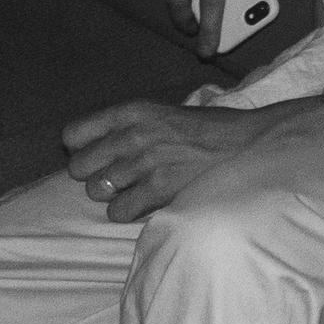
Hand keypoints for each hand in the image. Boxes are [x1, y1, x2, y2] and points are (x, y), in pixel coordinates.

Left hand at [59, 93, 323, 222]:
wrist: (250, 144)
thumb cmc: (209, 130)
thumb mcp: (165, 114)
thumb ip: (130, 127)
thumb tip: (95, 148)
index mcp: (132, 111)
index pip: (73, 135)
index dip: (81, 150)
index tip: (97, 157)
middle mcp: (133, 134)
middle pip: (79, 167)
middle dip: (94, 175)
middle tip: (118, 178)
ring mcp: (145, 162)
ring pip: (97, 191)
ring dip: (113, 195)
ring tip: (136, 191)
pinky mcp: (159, 189)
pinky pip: (118, 212)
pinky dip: (129, 212)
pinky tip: (148, 204)